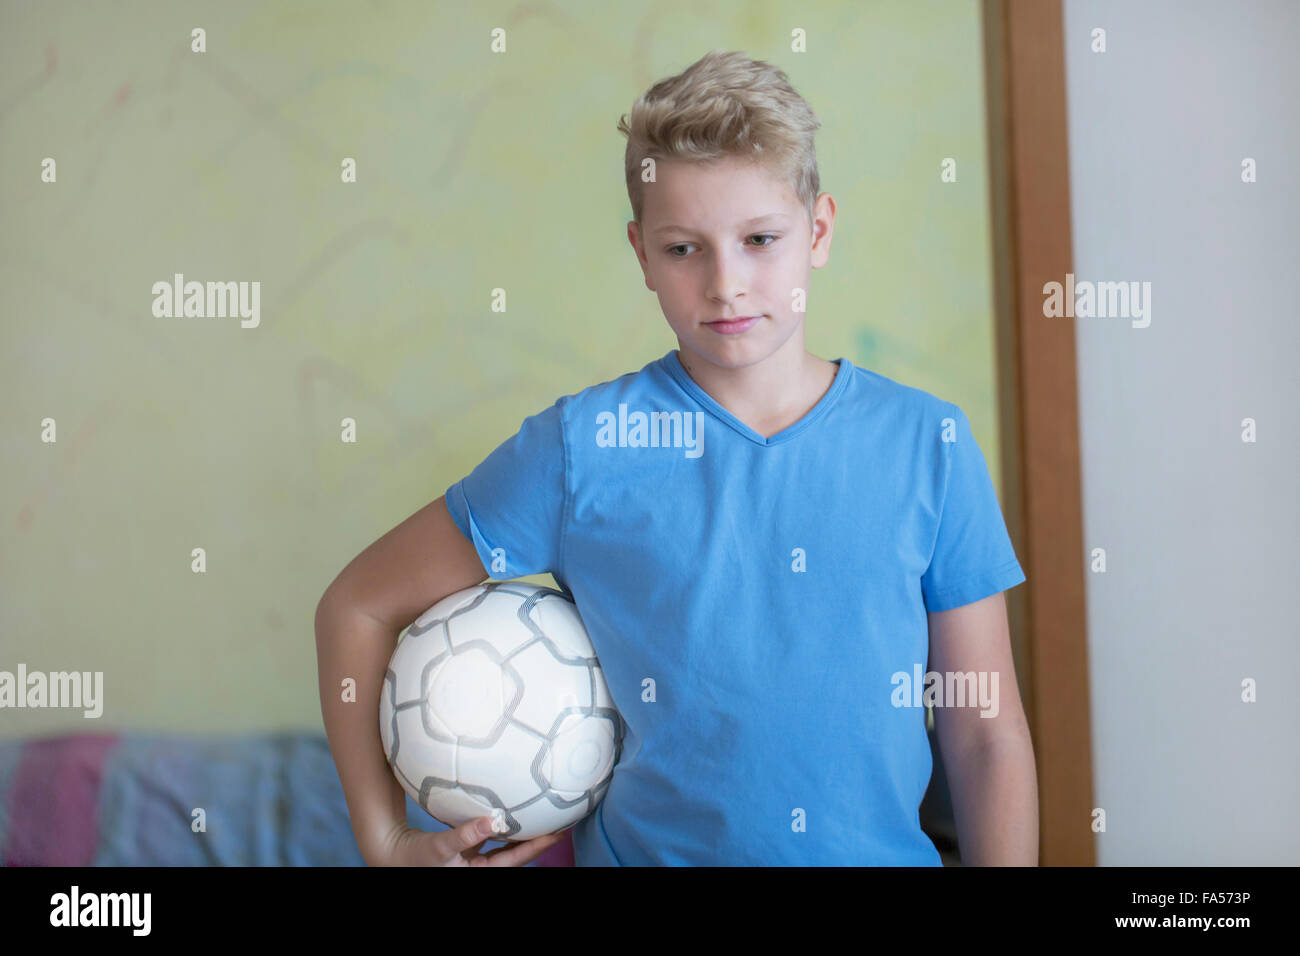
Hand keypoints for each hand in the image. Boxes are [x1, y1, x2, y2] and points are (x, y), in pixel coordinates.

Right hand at [367, 816, 568, 866]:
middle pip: (516, 852)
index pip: (516, 858)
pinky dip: (501, 825)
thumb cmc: (416, 857)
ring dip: (521, 830)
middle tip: (559, 819)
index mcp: (480, 872)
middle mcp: (481, 866)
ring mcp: (475, 856)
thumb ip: (466, 834)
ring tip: (540, 812)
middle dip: (537, 837)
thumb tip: (492, 820)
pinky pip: (490, 835)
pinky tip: (509, 809)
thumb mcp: (441, 847)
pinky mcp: (466, 846)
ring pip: (505, 843)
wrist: (392, 853)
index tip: (558, 831)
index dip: (538, 845)